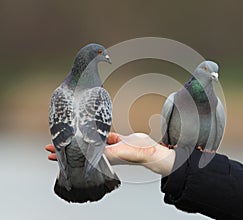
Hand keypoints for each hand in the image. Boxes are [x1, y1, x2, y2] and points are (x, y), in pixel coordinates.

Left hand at [45, 132, 174, 175]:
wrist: (147, 151)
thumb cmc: (133, 154)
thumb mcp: (115, 152)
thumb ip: (102, 149)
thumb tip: (87, 147)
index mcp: (100, 158)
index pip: (77, 157)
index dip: (63, 155)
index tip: (50, 153)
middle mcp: (102, 152)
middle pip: (81, 149)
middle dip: (68, 146)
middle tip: (53, 144)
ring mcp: (109, 145)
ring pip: (91, 141)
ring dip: (81, 138)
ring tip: (70, 135)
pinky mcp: (116, 139)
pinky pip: (104, 135)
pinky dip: (97, 132)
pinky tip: (90, 127)